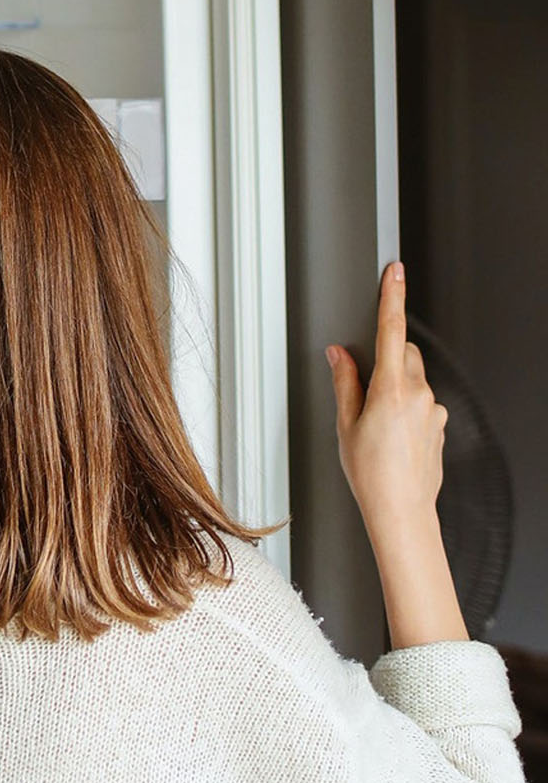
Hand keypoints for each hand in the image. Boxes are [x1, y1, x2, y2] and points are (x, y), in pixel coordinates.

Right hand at [326, 262, 447, 539]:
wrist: (402, 510)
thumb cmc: (371, 475)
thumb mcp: (345, 425)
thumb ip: (345, 383)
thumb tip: (340, 355)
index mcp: (391, 390)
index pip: (391, 330)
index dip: (393, 296)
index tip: (395, 272)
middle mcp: (420, 394)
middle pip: (406, 353)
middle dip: (387, 357)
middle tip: (364, 387)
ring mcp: (434, 410)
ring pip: (414, 378)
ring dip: (396, 386)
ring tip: (376, 424)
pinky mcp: (441, 424)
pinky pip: (423, 402)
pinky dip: (407, 408)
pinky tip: (391, 436)